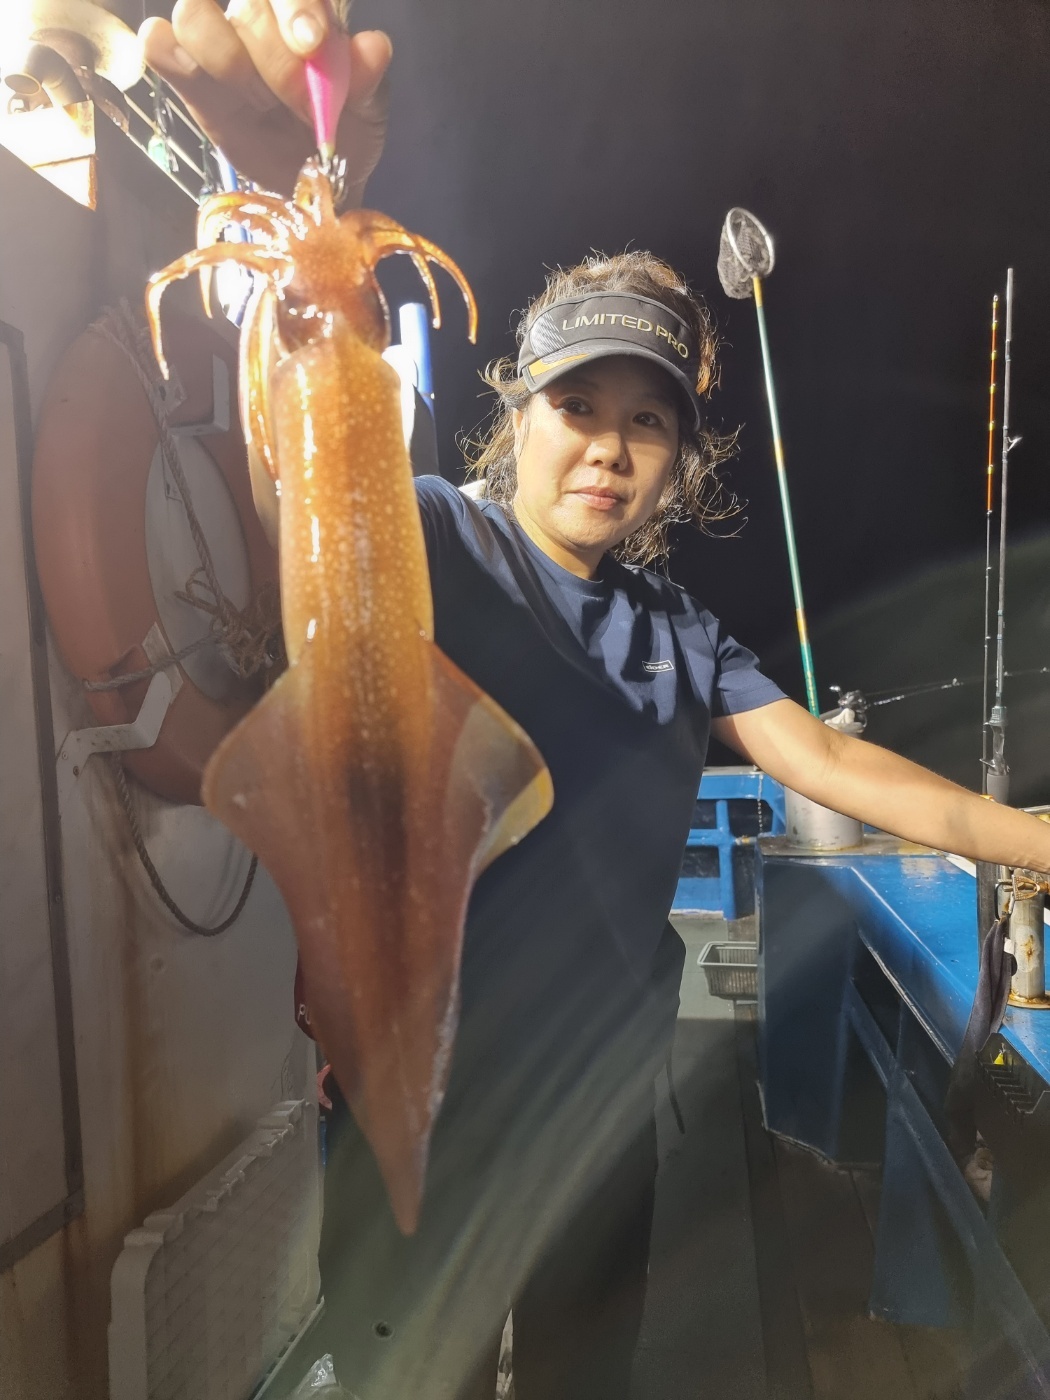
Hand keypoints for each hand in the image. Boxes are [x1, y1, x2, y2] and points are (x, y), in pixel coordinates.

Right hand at [140, 0, 391, 202]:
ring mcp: (218, 39)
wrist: (309, 181)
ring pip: (195, 15)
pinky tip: (188, 73)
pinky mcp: (188, 72)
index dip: (297, 8)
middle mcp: (258, 13)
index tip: (312, 45)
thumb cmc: (340, 133)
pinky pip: (160, 44)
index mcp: (305, 10)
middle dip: (273, 60)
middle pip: (247, 7)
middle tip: (298, 106)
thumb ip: (367, 78)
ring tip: (255, 103)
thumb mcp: (366, 111)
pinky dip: (165, 52)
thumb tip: (374, 47)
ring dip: (224, 61)